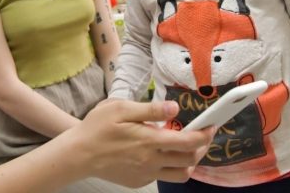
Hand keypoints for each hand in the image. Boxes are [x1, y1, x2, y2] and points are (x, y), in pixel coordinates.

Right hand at [73, 99, 213, 187]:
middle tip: (201, 135)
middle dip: (201, 147)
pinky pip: (162, 177)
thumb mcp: (120, 109)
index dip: (205, 134)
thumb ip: (150, 109)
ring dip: (189, 162)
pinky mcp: (139, 181)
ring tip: (186, 148)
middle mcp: (151, 160)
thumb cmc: (97, 127)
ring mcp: (146, 173)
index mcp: (149, 140)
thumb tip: (174, 109)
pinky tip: (160, 154)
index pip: (189, 141)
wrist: (78, 154)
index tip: (211, 126)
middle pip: (190, 160)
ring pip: (180, 174)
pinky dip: (169, 167)